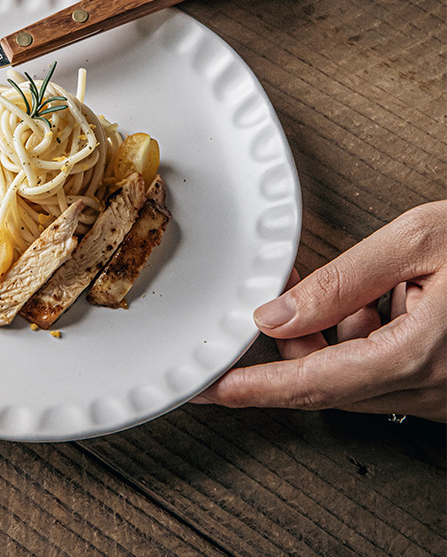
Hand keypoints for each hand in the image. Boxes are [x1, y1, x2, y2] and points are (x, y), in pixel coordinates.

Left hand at [192, 201, 446, 421]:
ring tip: (326, 282)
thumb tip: (277, 312)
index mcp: (420, 353)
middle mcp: (430, 385)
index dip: (253, 389)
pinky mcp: (444, 382)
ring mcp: (440, 390)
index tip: (208, 391)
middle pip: (326, 381)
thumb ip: (343, 279)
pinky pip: (380, 369)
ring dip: (325, 334)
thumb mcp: (419, 240)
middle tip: (271, 298)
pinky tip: (368, 297)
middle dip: (289, 343)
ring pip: (351, 376)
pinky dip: (358, 336)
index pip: (313, 382)